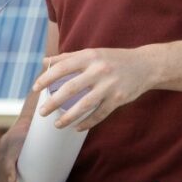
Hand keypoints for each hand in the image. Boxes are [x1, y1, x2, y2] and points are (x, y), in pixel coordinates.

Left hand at [33, 47, 154, 130]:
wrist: (146, 65)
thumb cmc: (114, 59)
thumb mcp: (92, 53)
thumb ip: (68, 57)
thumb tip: (45, 61)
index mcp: (90, 56)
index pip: (62, 67)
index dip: (47, 78)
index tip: (35, 88)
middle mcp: (99, 70)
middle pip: (70, 88)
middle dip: (53, 102)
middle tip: (41, 112)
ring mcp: (109, 86)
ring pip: (84, 105)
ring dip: (68, 116)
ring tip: (57, 124)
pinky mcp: (118, 99)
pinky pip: (99, 114)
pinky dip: (87, 123)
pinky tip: (77, 128)